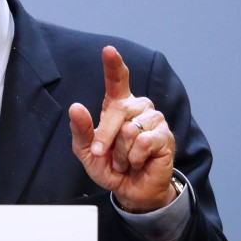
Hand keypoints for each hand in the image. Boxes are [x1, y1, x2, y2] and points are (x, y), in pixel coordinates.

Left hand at [69, 46, 176, 212]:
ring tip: (127, 159)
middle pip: (118, 109)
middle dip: (106, 136)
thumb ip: (81, 130)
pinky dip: (135, 158)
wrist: (132, 191)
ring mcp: (154, 120)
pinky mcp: (165, 136)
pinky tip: (139, 162)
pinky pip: (143, 142)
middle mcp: (138, 107)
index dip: (113, 65)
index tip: (108, 50)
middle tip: (104, 154)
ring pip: (130, 129)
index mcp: (118, 106)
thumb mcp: (87, 151)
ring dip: (122, 152)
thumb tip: (75, 108)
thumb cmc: (111, 166)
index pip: (117, 80)